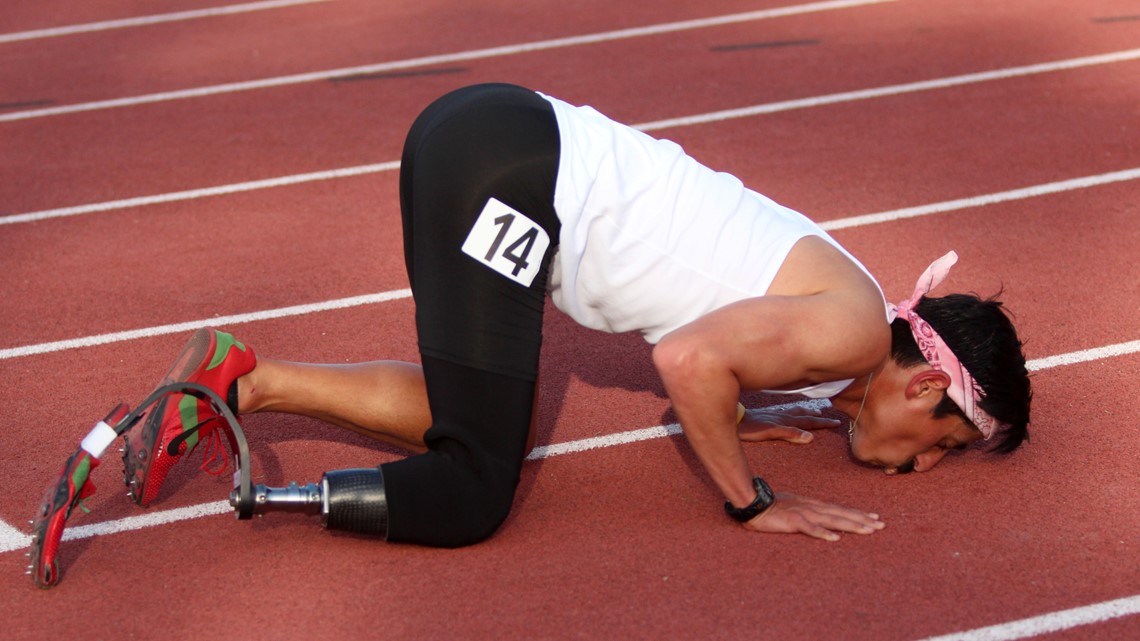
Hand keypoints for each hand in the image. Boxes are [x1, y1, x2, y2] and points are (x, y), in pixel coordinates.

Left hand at [737, 405, 841, 443]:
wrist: (733, 418)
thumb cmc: (750, 428)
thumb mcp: (770, 432)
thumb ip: (789, 433)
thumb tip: (810, 437)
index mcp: (785, 420)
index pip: (808, 421)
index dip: (823, 423)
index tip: (837, 422)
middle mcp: (782, 415)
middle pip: (805, 415)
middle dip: (819, 417)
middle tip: (832, 417)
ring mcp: (775, 414)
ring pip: (796, 411)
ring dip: (808, 412)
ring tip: (818, 410)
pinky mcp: (767, 415)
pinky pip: (787, 411)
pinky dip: (795, 410)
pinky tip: (792, 411)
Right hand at [743, 492, 884, 540]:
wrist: (754, 503)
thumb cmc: (772, 506)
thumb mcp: (794, 506)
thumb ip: (808, 512)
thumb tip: (820, 518)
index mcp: (813, 505)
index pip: (840, 509)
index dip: (857, 513)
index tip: (874, 517)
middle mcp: (813, 507)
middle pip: (842, 514)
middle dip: (862, 519)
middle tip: (881, 525)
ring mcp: (804, 513)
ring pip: (832, 520)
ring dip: (851, 525)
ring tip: (868, 531)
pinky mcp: (793, 520)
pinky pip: (810, 528)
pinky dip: (822, 533)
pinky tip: (835, 539)